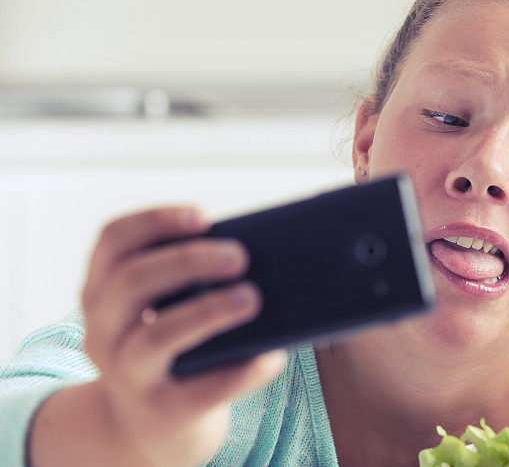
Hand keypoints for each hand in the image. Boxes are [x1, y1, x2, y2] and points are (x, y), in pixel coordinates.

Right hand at [80, 205, 286, 466]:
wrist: (154, 425)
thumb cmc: (174, 347)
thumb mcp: (164, 308)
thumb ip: (192, 279)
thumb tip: (267, 251)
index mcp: (103, 292)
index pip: (112, 241)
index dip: (154, 221)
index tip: (202, 216)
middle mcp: (103, 331)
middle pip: (132, 282)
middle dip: (188, 261)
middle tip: (240, 256)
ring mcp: (128, 376)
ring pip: (156, 336)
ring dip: (208, 311)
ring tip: (253, 298)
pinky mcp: (163, 411)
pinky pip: (202, 389)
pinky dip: (242, 370)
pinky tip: (272, 355)